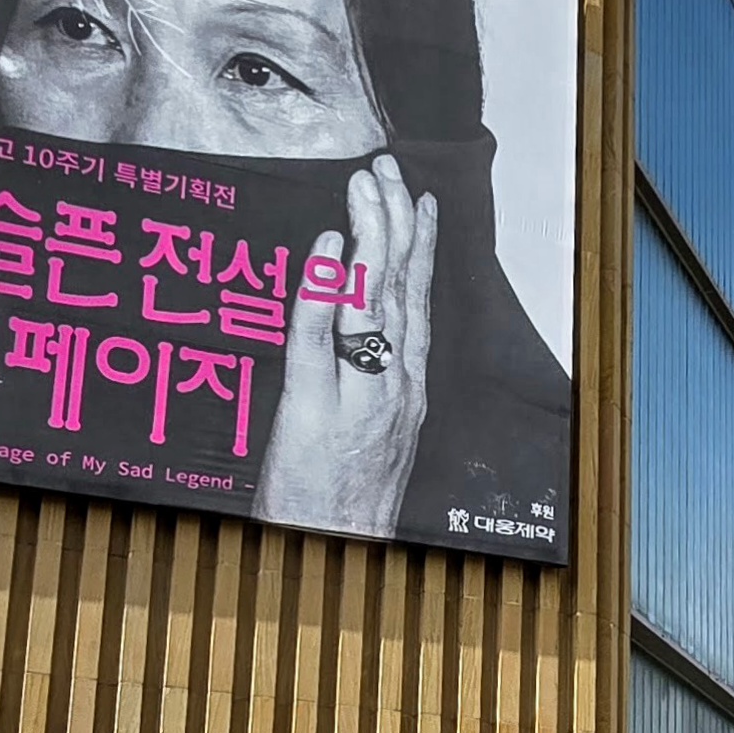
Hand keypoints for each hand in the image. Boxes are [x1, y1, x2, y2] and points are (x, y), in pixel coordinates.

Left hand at [255, 155, 435, 537]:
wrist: (338, 565)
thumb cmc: (345, 506)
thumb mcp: (373, 441)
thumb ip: (370, 387)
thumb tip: (357, 341)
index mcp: (408, 393)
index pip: (415, 303)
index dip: (417, 246)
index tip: (415, 197)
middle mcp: (395, 390)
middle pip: (397, 290)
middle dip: (392, 222)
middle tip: (380, 168)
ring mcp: (360, 402)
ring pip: (369, 303)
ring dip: (366, 237)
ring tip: (361, 188)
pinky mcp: (316, 416)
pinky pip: (316, 342)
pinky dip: (321, 290)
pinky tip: (324, 248)